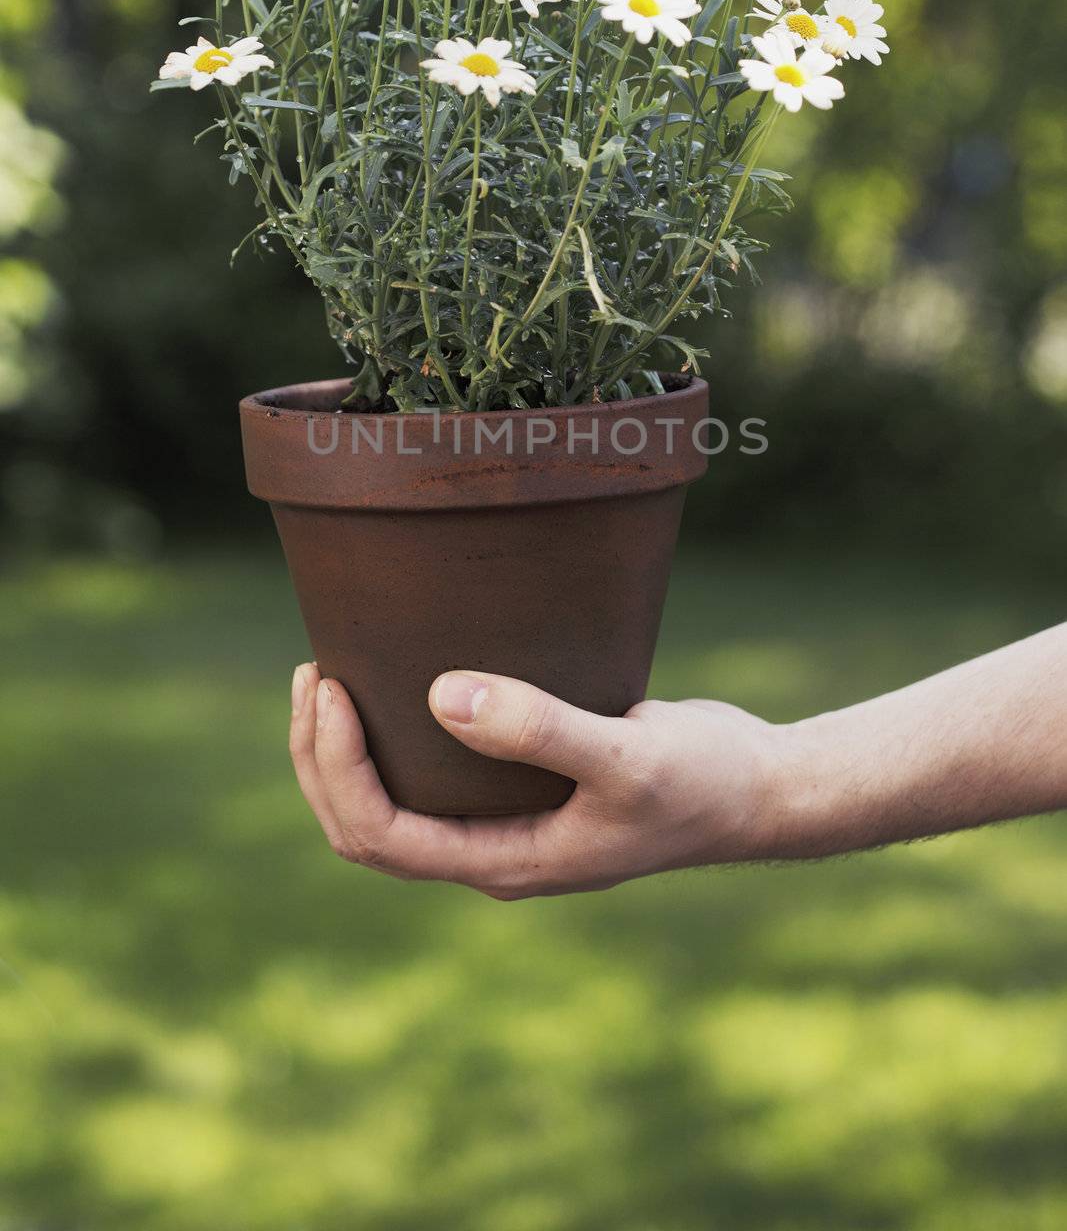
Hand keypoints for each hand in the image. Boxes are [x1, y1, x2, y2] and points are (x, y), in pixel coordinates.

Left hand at [288, 662, 788, 897]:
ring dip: (348, 750)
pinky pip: (434, 770)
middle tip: (315, 673)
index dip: (337, 768)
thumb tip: (440, 697)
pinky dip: (397, 734)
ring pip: (393, 800)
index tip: (333, 689)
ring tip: (330, 676)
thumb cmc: (704, 780)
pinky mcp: (526, 783)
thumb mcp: (626, 754)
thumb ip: (538, 730)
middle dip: (323, 757)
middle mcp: (494, 849)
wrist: (762, 786)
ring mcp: (508, 819)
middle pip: (367, 825)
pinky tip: (401, 677)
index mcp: (504, 863)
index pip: (379, 835)